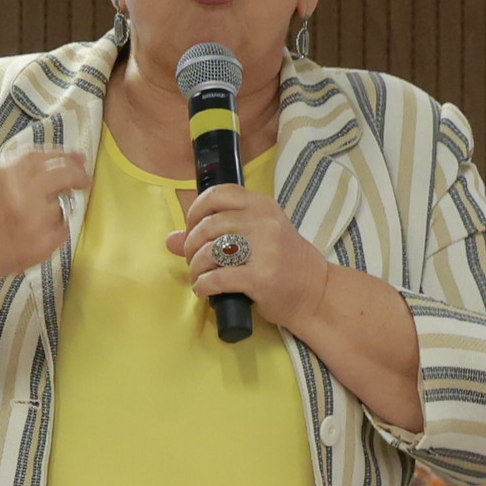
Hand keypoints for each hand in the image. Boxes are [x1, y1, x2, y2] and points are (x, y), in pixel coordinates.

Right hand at [0, 147, 92, 289]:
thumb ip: (18, 168)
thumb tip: (57, 159)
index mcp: (8, 173)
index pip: (49, 157)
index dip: (68, 157)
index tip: (79, 160)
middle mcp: (24, 193)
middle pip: (66, 174)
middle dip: (79, 176)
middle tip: (84, 181)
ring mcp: (35, 220)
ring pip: (63, 206)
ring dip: (54, 211)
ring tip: (28, 223)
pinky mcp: (43, 244)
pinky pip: (62, 231)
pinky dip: (52, 233)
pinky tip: (29, 238)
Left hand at [172, 179, 326, 330]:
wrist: (315, 292)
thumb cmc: (284, 262)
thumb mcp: (257, 237)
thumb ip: (217, 233)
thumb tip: (171, 239)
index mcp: (263, 206)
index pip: (219, 194)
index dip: (196, 210)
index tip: (192, 228)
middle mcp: (264, 222)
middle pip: (208, 225)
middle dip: (190, 245)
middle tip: (191, 259)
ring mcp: (265, 249)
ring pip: (210, 251)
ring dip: (194, 267)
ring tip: (198, 276)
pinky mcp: (261, 277)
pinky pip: (217, 278)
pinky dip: (203, 285)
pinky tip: (204, 289)